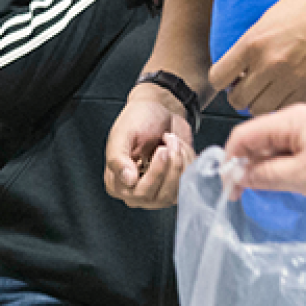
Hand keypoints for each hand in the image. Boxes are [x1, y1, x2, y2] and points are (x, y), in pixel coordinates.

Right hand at [105, 82, 195, 209]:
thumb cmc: (138, 119)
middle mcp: (135, 192)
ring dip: (180, 162)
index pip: (138, 193)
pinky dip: (188, 161)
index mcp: (116, 183)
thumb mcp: (123, 134)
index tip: (162, 150)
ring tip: (172, 140)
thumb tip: (127, 180)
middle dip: (171, 166)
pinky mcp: (175, 186)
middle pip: (159, 196)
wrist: (160, 108)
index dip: (155, 174)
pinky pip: (188, 184)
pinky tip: (178, 146)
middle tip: (169, 141)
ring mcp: (157, 192)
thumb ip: (118, 158)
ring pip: (175, 193)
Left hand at [209, 0, 305, 113]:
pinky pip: (286, 107)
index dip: (224, 79)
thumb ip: (253, 44)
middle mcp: (270, 64)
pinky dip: (283, 103)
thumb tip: (241, 67)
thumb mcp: (270, 17)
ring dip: (261, 103)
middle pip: (237, 100)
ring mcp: (293, 79)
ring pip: (261, 111)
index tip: (231, 76)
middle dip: (241, 94)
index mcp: (254, 42)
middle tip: (252, 84)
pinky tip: (289, 89)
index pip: (218, 78)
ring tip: (271, 89)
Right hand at [222, 104, 305, 208]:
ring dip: (270, 172)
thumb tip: (239, 176)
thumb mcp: (301, 176)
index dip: (230, 162)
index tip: (229, 189)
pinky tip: (297, 188)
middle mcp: (299, 120)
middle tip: (247, 197)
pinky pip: (297, 157)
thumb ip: (264, 175)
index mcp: (289, 120)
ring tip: (275, 194)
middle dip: (249, 167)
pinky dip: (290, 172)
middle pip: (259, 142)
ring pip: (278, 151)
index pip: (242, 135)